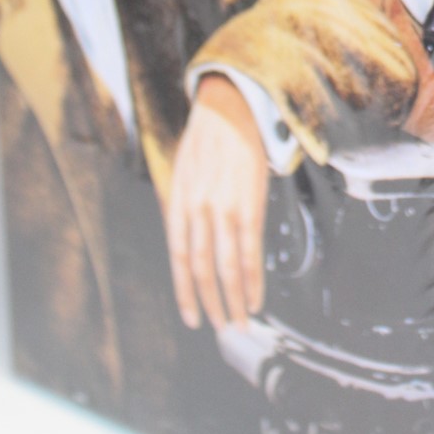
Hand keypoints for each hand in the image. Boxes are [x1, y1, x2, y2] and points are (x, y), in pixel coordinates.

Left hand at [166, 73, 268, 330]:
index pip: (179, 259)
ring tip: (238, 322)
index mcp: (178, 203)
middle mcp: (196, 211)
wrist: (230, 105)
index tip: (192, 317)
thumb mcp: (183, 170)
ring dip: (232, 301)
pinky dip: (251, 280)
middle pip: (201, 270)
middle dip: (209, 304)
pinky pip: (249, 253)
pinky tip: (255, 298)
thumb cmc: (208, 136)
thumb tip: (187, 238)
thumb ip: (184, 206)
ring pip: (224, 268)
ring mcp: (222, 210)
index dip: (185, 292)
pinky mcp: (248, 205)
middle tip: (219, 327)